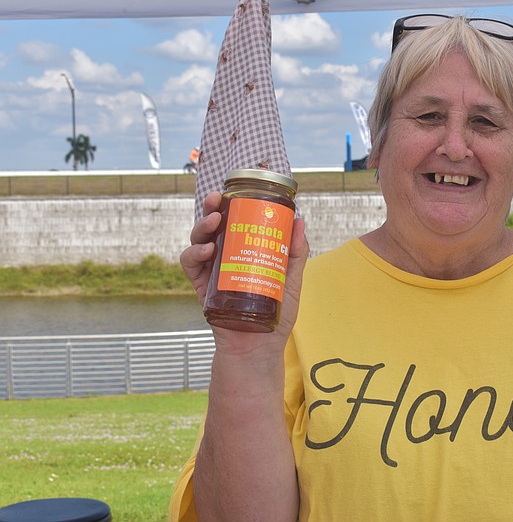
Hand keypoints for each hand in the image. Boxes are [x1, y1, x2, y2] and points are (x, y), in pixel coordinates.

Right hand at [180, 192, 309, 355]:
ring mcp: (212, 270)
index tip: (238, 187)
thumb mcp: (292, 280)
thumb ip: (296, 253)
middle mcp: (227, 256)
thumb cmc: (277, 315)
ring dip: (201, 226)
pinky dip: (194, 253)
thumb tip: (300, 220)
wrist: (259, 347)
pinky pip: (190, 264)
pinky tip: (206, 249)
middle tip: (216, 199)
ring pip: (199, 239)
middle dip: (212, 207)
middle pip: (215, 225)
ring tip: (212, 222)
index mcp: (247, 250)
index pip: (237, 220)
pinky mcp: (200, 286)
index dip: (233, 202)